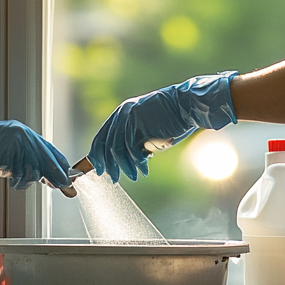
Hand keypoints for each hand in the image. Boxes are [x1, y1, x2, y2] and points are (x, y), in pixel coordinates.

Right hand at [0, 105, 71, 189]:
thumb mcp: (9, 149)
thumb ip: (26, 159)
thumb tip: (45, 176)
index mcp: (26, 133)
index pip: (50, 150)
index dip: (61, 164)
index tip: (71, 176)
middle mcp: (25, 136)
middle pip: (48, 159)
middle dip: (58, 175)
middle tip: (66, 187)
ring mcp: (17, 143)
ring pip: (35, 168)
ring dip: (30, 179)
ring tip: (18, 181)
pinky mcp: (8, 152)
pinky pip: (20, 172)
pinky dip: (18, 180)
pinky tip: (11, 179)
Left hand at [88, 72, 238, 182]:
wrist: (186, 104)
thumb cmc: (170, 117)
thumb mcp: (146, 124)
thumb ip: (133, 137)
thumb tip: (124, 159)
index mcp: (122, 112)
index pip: (103, 136)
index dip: (98, 154)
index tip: (98, 168)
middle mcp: (123, 114)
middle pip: (108, 145)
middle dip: (110, 165)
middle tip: (113, 179)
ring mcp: (131, 119)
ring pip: (120, 150)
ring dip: (126, 167)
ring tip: (134, 177)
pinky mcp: (142, 127)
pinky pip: (135, 151)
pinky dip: (138, 164)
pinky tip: (144, 171)